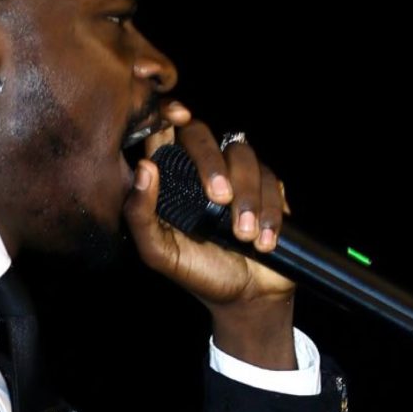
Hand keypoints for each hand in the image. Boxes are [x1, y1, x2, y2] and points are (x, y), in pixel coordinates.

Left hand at [123, 102, 297, 368]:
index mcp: (169, 181)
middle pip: (203, 134)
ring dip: (247, 196)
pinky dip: (269, 211)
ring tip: (242, 236)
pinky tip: (262, 241)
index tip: (177, 115)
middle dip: (213, 163)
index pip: (163, 133)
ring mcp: (236, 175)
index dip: (167, 114)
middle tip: (219, 199)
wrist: (247, 297)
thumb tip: (143, 168)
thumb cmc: (198, 272)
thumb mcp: (160, 253)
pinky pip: (272, 178)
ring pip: (243, 155)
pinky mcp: (268, 186)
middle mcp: (200, 170)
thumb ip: (140, 215)